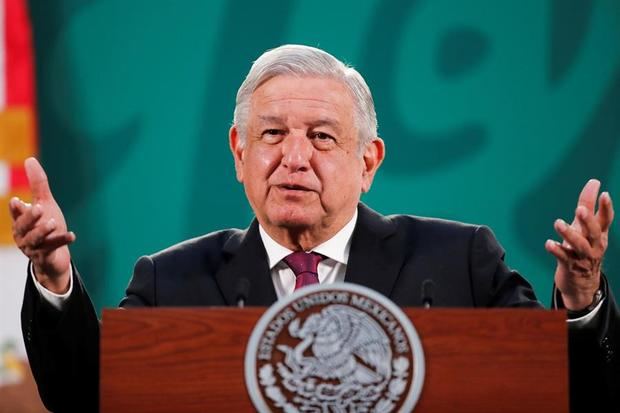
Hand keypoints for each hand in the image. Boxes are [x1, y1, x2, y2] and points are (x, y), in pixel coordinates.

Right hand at [9, 157, 74, 293]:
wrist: (54, 256)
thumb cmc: (47, 226)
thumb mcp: (44, 203)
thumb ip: (37, 184)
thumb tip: (30, 159)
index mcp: (21, 222)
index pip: (16, 214)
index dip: (16, 209)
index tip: (17, 200)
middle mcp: (23, 235)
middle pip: (23, 227)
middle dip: (29, 218)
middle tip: (38, 208)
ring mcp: (33, 248)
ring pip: (35, 240)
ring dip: (43, 231)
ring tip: (53, 223)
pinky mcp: (45, 257)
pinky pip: (52, 249)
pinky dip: (62, 241)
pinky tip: (72, 235)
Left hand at [545, 179, 613, 310]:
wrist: (582, 284)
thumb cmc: (584, 249)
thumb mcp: (586, 228)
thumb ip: (588, 206)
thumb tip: (594, 182)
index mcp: (599, 234)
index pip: (605, 219)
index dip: (606, 207)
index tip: (604, 194)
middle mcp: (594, 245)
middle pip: (593, 231)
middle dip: (587, 220)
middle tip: (579, 209)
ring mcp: (583, 257)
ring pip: (578, 245)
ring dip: (569, 233)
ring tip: (558, 223)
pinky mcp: (570, 266)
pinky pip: (564, 258)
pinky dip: (557, 250)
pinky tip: (548, 243)